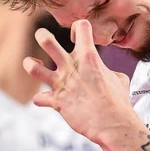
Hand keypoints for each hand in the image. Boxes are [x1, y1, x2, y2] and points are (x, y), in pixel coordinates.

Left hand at [23, 20, 133, 143]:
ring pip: (33, 68)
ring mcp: (62, 83)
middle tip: (42, 37)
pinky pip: (39, 98)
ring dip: (30, 64)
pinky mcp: (56, 102)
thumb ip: (109, 72)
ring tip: (31, 63)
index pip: (81, 27)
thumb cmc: (118, 102)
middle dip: (42, 36)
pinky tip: (46, 100)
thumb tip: (108, 75)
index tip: (77, 37)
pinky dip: (41, 99)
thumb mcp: (119, 79)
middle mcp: (72, 67)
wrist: (112, 124)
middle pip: (47, 41)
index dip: (78, 28)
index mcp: (89, 57)